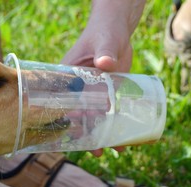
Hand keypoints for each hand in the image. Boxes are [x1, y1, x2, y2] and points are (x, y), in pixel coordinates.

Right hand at [62, 0, 145, 155]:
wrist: (119, 30)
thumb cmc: (104, 32)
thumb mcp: (103, 42)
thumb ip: (104, 52)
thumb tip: (105, 63)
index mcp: (68, 79)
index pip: (64, 104)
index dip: (69, 122)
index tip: (76, 136)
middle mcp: (80, 90)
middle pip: (80, 117)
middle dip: (87, 135)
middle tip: (96, 151)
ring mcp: (96, 94)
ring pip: (97, 118)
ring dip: (105, 135)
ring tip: (116, 149)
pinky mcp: (110, 94)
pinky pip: (111, 113)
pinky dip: (117, 125)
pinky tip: (127, 137)